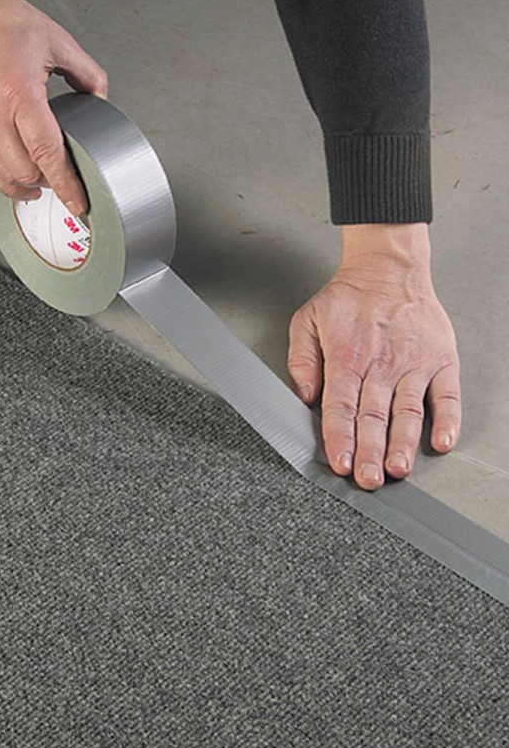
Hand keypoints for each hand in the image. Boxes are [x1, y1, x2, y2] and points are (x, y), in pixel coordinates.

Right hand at [0, 0, 107, 213]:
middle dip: (50, 184)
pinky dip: (2, 178)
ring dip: (25, 186)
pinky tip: (16, 178)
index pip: (47, 154)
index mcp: (18, 94)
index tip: (79, 200)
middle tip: (69, 184)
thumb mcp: (55, 39)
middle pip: (25, 172)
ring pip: (1, 176)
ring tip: (44, 186)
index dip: (66, 183)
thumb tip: (99, 98)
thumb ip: (85, 71)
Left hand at [288, 224, 460, 490]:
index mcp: (347, 357)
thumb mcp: (307, 320)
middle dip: (370, 452)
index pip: (341, 407)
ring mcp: (413, 363)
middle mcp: (381, 365)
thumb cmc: (347, 297)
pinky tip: (441, 442)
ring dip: (403, 443)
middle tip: (369, 480)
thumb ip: (301, 359)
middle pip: (374, 417)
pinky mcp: (440, 360)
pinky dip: (447, 420)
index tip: (340, 464)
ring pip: (407, 411)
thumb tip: (304, 396)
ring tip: (399, 469)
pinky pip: (446, 395)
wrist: (388, 268)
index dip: (340, 438)